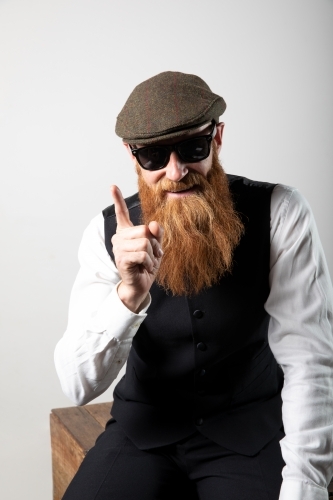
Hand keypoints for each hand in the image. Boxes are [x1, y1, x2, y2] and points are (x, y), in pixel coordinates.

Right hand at [110, 185, 162, 312]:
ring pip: (145, 242)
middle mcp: (119, 238)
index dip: (117, 199)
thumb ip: (156, 234)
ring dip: (153, 255)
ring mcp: (119, 248)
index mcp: (126, 232)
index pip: (122, 213)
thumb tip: (154, 224)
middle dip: (154, 244)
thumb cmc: (146, 265)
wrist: (140, 285)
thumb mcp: (155, 247)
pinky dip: (149, 263)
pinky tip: (145, 268)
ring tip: (148, 263)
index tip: (113, 186)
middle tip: (153, 255)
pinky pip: (143, 254)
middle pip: (144, 230)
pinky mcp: (122, 259)